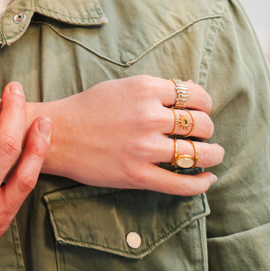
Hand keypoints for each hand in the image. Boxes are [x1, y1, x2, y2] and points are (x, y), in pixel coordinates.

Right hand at [42, 76, 222, 194]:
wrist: (57, 135)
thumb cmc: (88, 108)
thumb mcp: (122, 86)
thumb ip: (155, 90)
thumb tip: (189, 89)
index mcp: (145, 89)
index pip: (195, 95)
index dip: (204, 104)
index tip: (201, 110)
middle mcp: (149, 116)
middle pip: (201, 124)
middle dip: (206, 129)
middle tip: (201, 134)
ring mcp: (145, 148)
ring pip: (199, 153)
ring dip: (213, 155)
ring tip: (213, 155)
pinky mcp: (139, 175)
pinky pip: (182, 183)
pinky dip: (201, 183)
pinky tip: (207, 179)